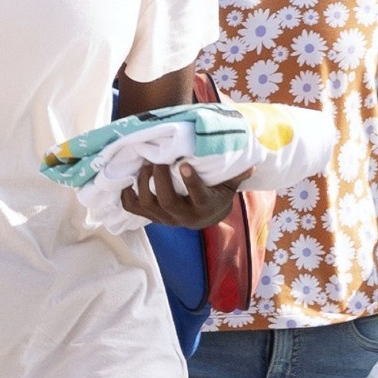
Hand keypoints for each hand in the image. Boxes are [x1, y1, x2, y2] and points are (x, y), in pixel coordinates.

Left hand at [120, 160, 234, 228]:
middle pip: (168, 201)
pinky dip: (127, 195)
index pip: (198, 197)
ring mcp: (165, 218)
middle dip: (160, 178)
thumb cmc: (216, 193)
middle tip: (156, 158)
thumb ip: (236, 174)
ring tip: (144, 163)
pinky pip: (134, 209)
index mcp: (203, 207)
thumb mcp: (227, 184)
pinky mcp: (151, 217)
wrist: (204, 215)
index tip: (184, 164)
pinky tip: (126, 180)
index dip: (190, 182)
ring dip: (144, 183)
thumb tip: (252, 163)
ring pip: (149, 205)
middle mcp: (183, 217)